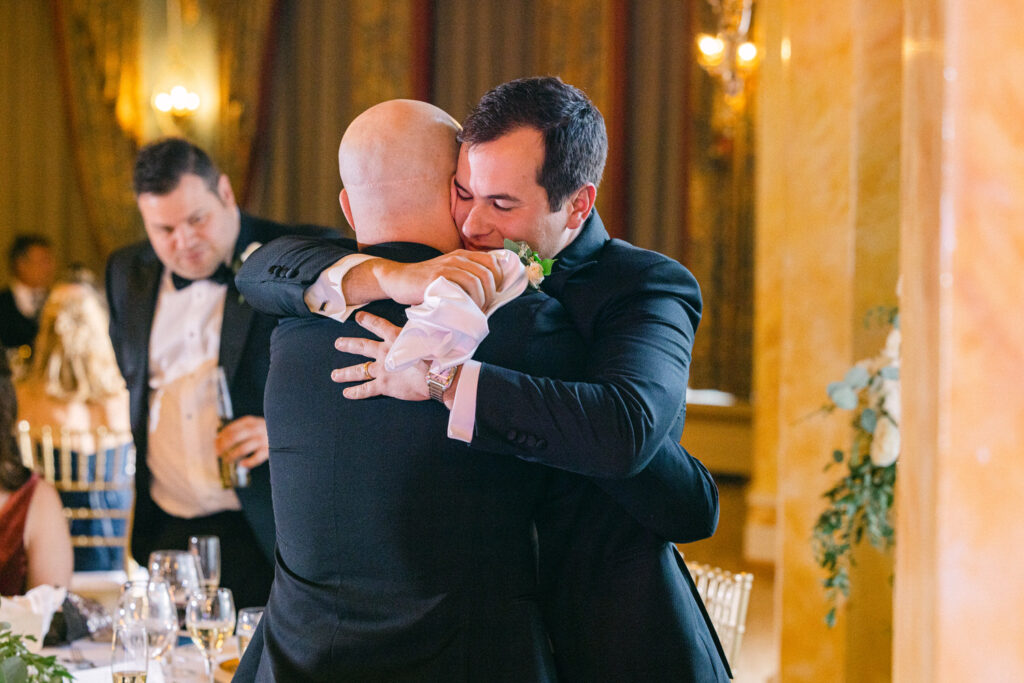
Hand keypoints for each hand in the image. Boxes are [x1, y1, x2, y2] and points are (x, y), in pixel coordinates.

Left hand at [215, 416, 268, 467]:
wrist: (287, 431)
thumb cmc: (265, 429)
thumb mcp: (253, 424)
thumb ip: (240, 429)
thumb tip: (219, 439)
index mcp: (250, 421)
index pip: (230, 428)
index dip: (221, 437)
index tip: (215, 443)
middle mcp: (255, 429)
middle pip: (234, 437)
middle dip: (223, 446)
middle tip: (218, 453)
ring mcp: (262, 439)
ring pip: (242, 449)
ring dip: (232, 456)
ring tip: (227, 460)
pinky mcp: (269, 450)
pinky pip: (255, 458)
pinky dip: (247, 462)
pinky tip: (242, 464)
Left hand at [330, 312, 429, 400]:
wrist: (437, 373)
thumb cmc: (436, 352)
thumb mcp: (427, 333)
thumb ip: (419, 326)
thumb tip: (422, 313)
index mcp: (395, 336)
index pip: (378, 325)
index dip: (367, 320)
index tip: (358, 317)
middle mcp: (384, 352)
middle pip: (362, 347)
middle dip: (348, 345)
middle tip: (338, 344)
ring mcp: (382, 369)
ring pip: (359, 370)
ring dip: (345, 373)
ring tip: (334, 375)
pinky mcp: (384, 385)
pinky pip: (366, 389)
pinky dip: (356, 392)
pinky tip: (347, 394)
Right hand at [373, 250, 502, 309]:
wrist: (397, 279)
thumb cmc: (425, 283)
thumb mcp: (448, 274)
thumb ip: (465, 277)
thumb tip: (490, 295)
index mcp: (463, 255)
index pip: (493, 262)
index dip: (499, 280)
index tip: (494, 296)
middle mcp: (457, 258)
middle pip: (488, 273)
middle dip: (492, 294)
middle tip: (484, 308)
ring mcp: (447, 266)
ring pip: (477, 279)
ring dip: (481, 299)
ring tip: (475, 311)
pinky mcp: (437, 277)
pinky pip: (462, 285)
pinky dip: (469, 300)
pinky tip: (464, 309)